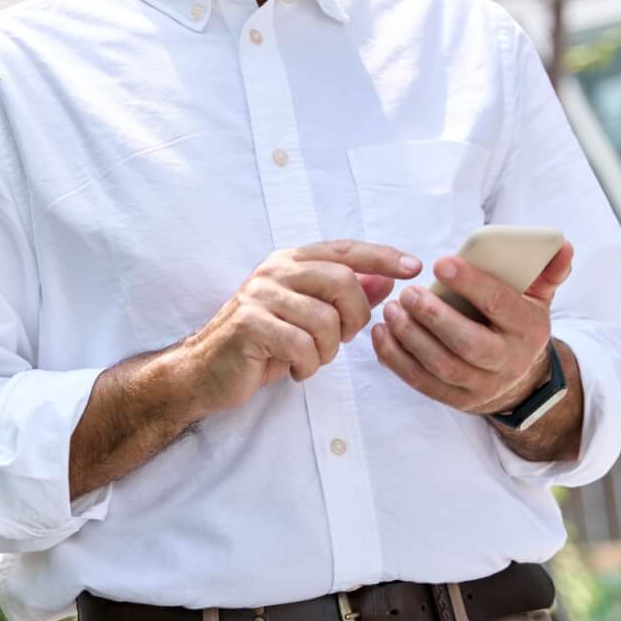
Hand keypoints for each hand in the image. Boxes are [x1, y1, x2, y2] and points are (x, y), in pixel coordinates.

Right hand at [177, 239, 424, 418]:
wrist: (205, 370)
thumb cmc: (261, 343)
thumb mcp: (307, 316)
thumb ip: (344, 297)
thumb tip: (387, 281)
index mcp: (290, 262)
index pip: (344, 250)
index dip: (382, 256)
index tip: (414, 266)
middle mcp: (274, 271)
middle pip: (342, 282)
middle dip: (355, 317)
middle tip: (346, 340)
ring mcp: (259, 295)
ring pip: (325, 320)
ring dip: (328, 350)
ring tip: (311, 359)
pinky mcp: (249, 324)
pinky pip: (302, 346)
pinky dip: (307, 366)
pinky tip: (294, 370)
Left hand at [370, 239, 573, 414]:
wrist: (519, 379)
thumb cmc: (517, 324)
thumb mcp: (537, 297)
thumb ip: (545, 270)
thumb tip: (560, 245)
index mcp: (528, 329)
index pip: (499, 304)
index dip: (470, 283)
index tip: (440, 262)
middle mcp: (507, 361)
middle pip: (468, 343)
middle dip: (434, 317)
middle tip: (408, 292)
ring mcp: (481, 386)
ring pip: (442, 366)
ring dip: (411, 338)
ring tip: (392, 310)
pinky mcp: (456, 400)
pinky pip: (422, 383)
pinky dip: (397, 360)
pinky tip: (382, 335)